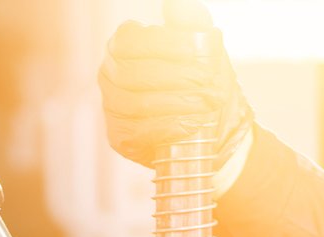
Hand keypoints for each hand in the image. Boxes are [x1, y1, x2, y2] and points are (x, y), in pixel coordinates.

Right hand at [100, 0, 254, 183]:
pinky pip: (137, 132)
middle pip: (134, 73)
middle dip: (175, 77)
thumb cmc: (204, 82)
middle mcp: (111, 73)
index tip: (200, 55)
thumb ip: (190, 21)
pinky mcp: (119, 136)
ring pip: (135, 103)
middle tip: (207, 83)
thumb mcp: (203, 47)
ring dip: (174, 103)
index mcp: (124, 44)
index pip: (132, 40)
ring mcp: (111, 106)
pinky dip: (166, 129)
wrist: (212, 128)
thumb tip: (173, 3)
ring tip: (204, 104)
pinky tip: (188, 126)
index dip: (167, 47)